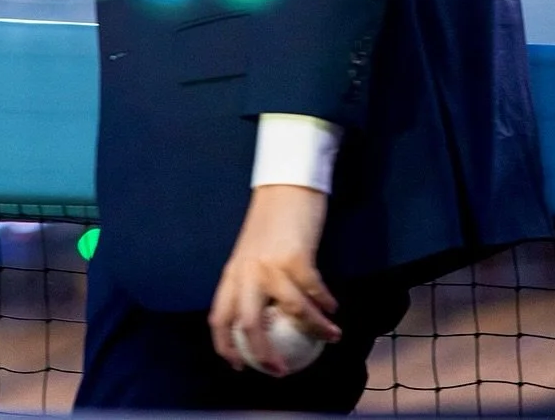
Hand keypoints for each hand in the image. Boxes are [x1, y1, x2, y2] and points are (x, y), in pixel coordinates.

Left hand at [208, 184, 341, 374]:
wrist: (287, 183)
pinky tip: (334, 310)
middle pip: (250, 324)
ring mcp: (271, 264)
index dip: (225, 346)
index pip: (219, 317)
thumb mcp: (253, 252)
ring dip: (315, 328)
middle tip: (281, 370)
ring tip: (332, 336)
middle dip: (265, 354)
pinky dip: (326, 304)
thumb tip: (265, 317)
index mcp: (233, 272)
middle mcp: (247, 271)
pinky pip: (314, 291)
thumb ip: (253, 280)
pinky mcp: (296, 257)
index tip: (239, 365)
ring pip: (292, 310)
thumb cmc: (272, 218)